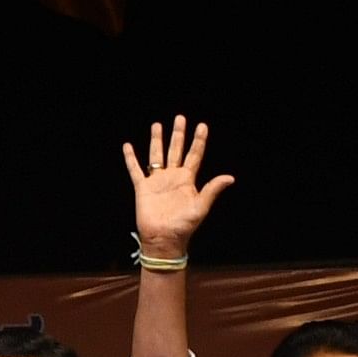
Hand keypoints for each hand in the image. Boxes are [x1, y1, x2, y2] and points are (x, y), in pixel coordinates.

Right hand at [121, 116, 234, 260]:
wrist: (164, 239)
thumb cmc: (184, 226)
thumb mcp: (201, 207)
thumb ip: (212, 190)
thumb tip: (230, 177)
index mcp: (187, 180)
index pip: (194, 155)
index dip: (198, 141)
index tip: (202, 126)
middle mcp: (172, 177)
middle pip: (176, 150)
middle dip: (178, 134)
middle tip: (180, 118)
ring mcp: (157, 181)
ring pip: (157, 155)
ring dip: (157, 140)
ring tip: (157, 125)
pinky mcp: (143, 188)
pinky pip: (135, 170)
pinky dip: (131, 158)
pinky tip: (127, 146)